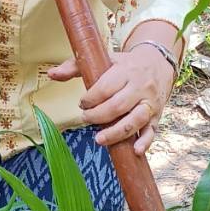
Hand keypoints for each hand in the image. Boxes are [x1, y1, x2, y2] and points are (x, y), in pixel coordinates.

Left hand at [48, 47, 173, 153]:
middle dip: (98, 116)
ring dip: (116, 132)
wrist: (158, 63)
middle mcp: (139, 87)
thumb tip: (51, 74)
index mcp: (125, 71)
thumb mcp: (103, 59)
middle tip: (85, 118)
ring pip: (135, 120)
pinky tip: (135, 151)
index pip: (106, 87)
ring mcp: (149, 103)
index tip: (82, 103)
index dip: (91, 99)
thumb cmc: (125, 64)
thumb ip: (75, 66)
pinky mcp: (156, 116)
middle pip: (118, 105)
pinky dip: (144, 142)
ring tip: (99, 140)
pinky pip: (151, 131)